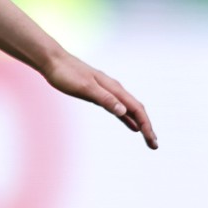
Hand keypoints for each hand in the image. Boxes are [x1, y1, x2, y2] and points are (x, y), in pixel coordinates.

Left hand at [42, 52, 157, 148]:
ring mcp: (107, 91)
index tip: (152, 142)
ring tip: (148, 138)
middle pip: (137, 110)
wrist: (53, 61)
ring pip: (129, 109)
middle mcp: (114, 89)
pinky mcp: (98, 94)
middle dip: (147, 127)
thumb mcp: (85, 88)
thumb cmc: (66, 74)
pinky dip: (127, 118)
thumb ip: (105, 99)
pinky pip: (119, 108)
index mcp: (113, 88)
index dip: (147, 126)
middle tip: (154, 145)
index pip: (136, 109)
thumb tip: (124, 111)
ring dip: (140, 124)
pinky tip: (131, 125)